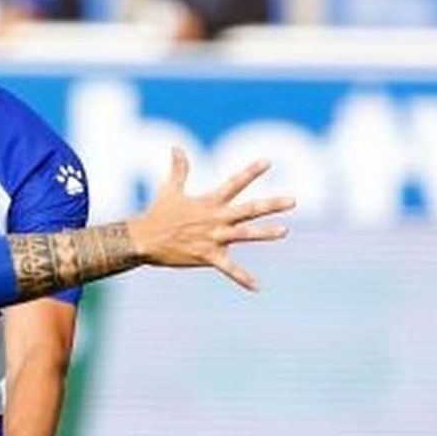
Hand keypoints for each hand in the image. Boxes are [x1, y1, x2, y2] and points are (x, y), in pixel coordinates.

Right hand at [129, 148, 292, 290]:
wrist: (143, 240)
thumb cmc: (158, 214)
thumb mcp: (170, 189)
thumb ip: (179, 169)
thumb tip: (176, 147)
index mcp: (209, 202)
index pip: (234, 183)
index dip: (251, 172)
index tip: (268, 162)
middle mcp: (215, 219)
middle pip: (248, 209)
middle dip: (271, 204)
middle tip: (293, 200)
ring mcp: (213, 238)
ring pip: (244, 234)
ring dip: (264, 233)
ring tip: (284, 231)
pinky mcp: (207, 256)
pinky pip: (228, 268)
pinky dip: (242, 278)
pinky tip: (257, 287)